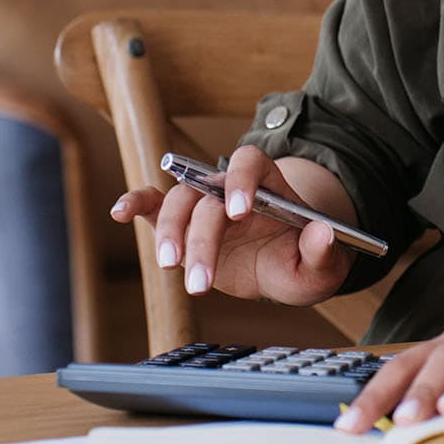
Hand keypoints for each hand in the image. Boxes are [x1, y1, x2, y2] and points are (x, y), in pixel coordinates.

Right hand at [107, 143, 351, 306]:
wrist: (282, 265)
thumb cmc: (301, 260)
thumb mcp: (321, 266)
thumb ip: (324, 251)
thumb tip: (322, 234)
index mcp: (268, 184)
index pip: (250, 164)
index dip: (241, 182)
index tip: (239, 212)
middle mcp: (230, 186)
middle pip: (207, 195)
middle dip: (202, 238)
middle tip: (201, 279)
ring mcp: (203, 202)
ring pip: (178, 203)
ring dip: (171, 235)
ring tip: (171, 268)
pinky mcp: (180, 223)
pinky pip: (152, 204)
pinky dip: (134, 203)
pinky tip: (119, 213)